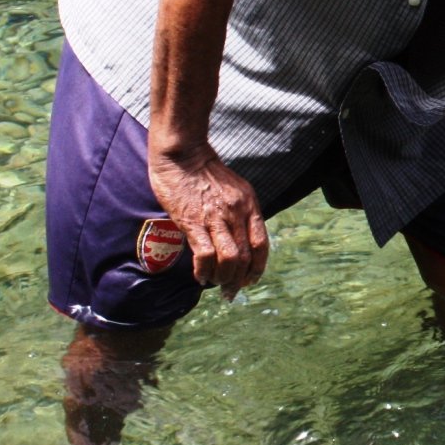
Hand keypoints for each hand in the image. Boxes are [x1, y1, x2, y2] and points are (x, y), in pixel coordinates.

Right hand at [148, 145, 268, 297]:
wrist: (183, 153)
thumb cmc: (205, 172)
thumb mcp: (234, 190)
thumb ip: (239, 212)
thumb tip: (239, 238)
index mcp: (250, 205)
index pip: (261, 244)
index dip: (257, 267)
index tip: (249, 280)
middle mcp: (237, 212)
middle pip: (245, 256)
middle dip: (239, 279)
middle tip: (230, 291)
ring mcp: (215, 217)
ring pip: (229, 258)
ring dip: (223, 278)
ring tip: (214, 284)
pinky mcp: (193, 220)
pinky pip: (204, 253)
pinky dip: (204, 270)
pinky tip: (200, 275)